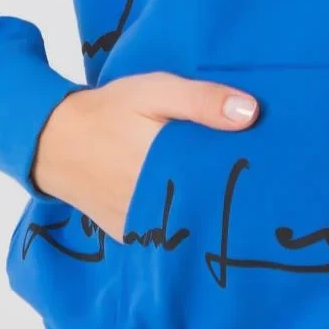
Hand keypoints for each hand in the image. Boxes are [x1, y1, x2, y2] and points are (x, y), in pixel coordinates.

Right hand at [30, 70, 261, 243]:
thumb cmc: (110, 111)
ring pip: (190, 225)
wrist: (54, 142)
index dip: (247, 179)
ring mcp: (141, 226)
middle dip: (233, 198)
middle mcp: (154, 204)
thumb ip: (201, 101)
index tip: (274, 174)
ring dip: (211, 214)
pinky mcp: (131, 235)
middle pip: (209, 207)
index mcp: (165, 167)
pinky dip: (185, 223)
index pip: (220, 182)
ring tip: (241, 201)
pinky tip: (204, 210)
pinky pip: (167, 235)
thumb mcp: (155, 92)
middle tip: (265, 189)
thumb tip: (251, 113)